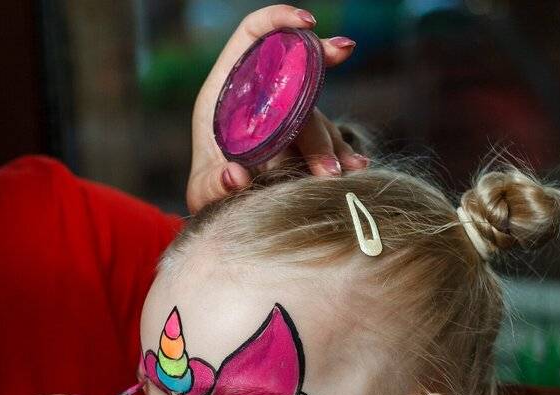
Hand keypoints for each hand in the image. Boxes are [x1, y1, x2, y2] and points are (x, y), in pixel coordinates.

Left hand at [187, 5, 365, 213]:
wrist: (224, 210)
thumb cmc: (207, 189)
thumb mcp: (202, 189)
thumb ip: (212, 184)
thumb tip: (237, 177)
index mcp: (228, 88)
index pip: (254, 35)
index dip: (279, 20)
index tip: (309, 24)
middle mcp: (262, 96)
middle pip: (296, 77)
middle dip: (320, 89)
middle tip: (325, 145)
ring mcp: (286, 116)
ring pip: (316, 114)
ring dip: (332, 141)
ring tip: (344, 168)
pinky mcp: (303, 141)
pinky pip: (328, 141)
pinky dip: (342, 153)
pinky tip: (357, 168)